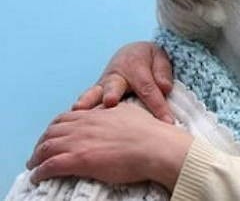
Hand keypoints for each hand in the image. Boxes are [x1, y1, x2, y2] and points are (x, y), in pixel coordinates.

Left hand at [27, 103, 192, 191]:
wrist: (155, 146)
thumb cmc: (149, 133)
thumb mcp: (130, 113)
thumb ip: (115, 114)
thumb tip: (111, 114)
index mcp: (96, 114)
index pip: (67, 118)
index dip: (56, 127)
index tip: (54, 135)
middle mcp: (84, 125)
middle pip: (52, 131)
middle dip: (42, 142)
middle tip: (40, 152)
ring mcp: (79, 142)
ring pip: (46, 147)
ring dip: (36, 157)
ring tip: (34, 165)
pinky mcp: (79, 160)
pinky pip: (50, 166)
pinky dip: (40, 171)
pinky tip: (37, 176)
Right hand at [72, 42, 174, 122]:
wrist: (131, 54)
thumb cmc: (149, 61)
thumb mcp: (160, 58)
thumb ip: (162, 72)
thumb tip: (165, 88)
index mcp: (134, 65)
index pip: (147, 88)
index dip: (158, 106)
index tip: (167, 121)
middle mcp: (115, 76)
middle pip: (115, 86)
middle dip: (112, 94)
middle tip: (110, 101)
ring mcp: (102, 86)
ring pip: (93, 93)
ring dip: (87, 102)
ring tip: (78, 110)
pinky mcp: (94, 96)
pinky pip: (86, 103)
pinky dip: (79, 113)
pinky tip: (74, 124)